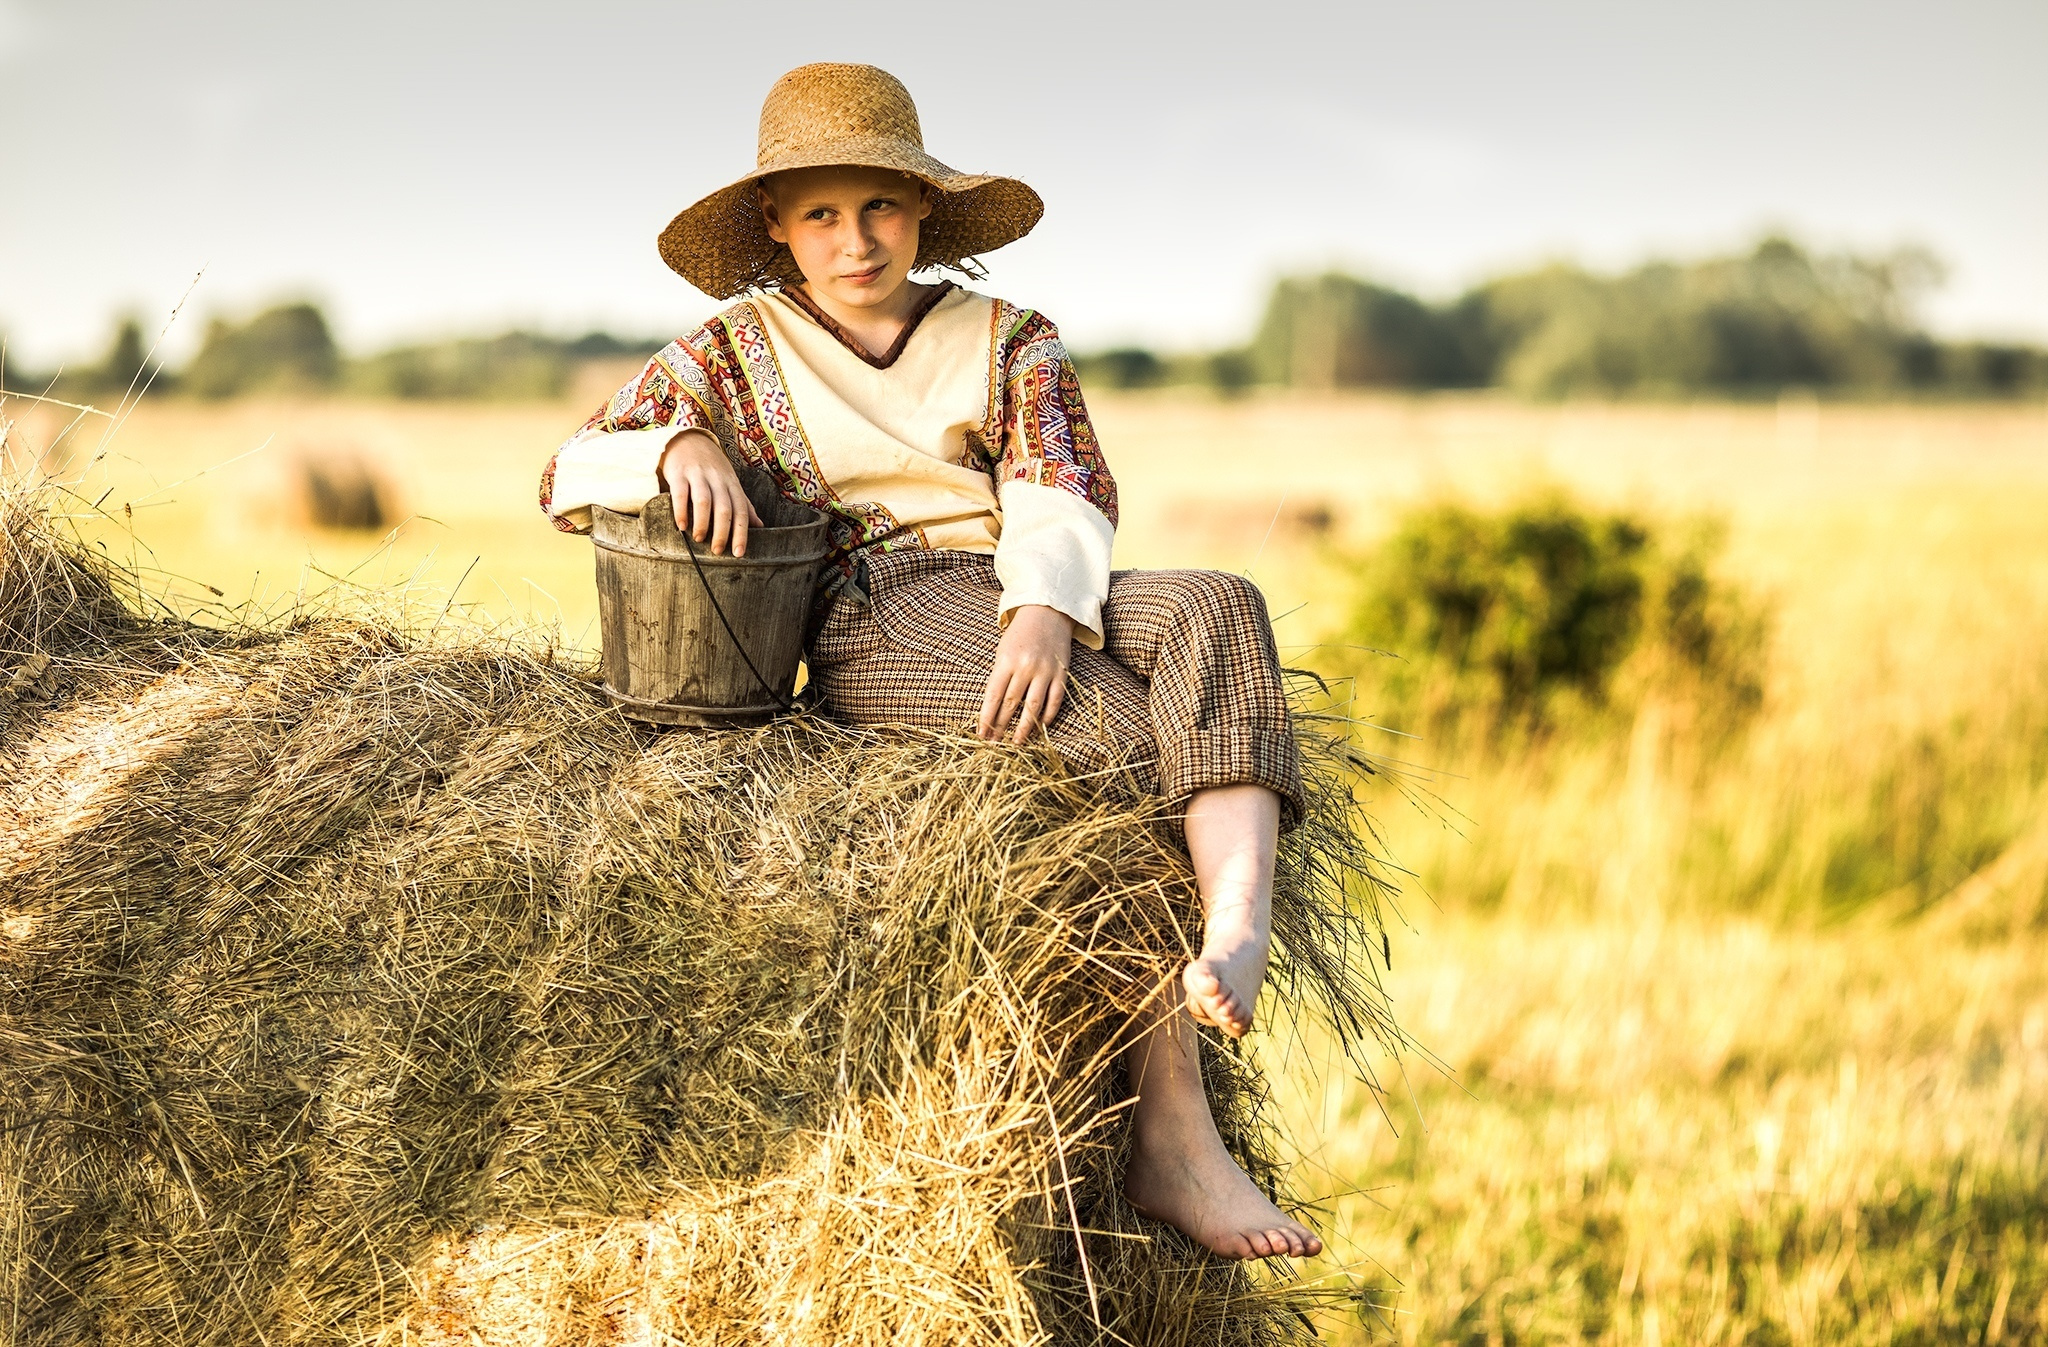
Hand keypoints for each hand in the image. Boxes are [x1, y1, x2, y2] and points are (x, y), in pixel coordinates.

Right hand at [658, 429, 763, 555]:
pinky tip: (681, 526)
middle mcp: (717, 479)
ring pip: (704, 501)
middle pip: (724, 508)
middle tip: (717, 551)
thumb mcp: (731, 483)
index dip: (741, 533)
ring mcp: (698, 475)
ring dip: (703, 523)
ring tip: (700, 539)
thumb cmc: (712, 468)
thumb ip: (743, 504)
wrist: (688, 439)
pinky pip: (680, 494)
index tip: (738, 553)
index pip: (741, 512)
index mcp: (732, 485)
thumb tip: (760, 526)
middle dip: (722, 532)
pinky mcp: (679, 473)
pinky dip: (681, 511)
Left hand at [978, 605, 1075, 743]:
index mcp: (1006, 661)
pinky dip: (1048, 715)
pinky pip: (1055, 699)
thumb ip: (999, 677)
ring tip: (1017, 742)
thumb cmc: (1020, 635)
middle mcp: (1025, 667)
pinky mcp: (1061, 672)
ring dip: (1025, 727)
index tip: (981, 734)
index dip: (986, 718)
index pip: (993, 696)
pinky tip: (1041, 727)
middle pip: (1011, 704)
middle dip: (1001, 726)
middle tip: (995, 744)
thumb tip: (993, 709)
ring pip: (1034, 706)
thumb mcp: (1003, 652)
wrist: (1047, 612)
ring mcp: (1045, 670)